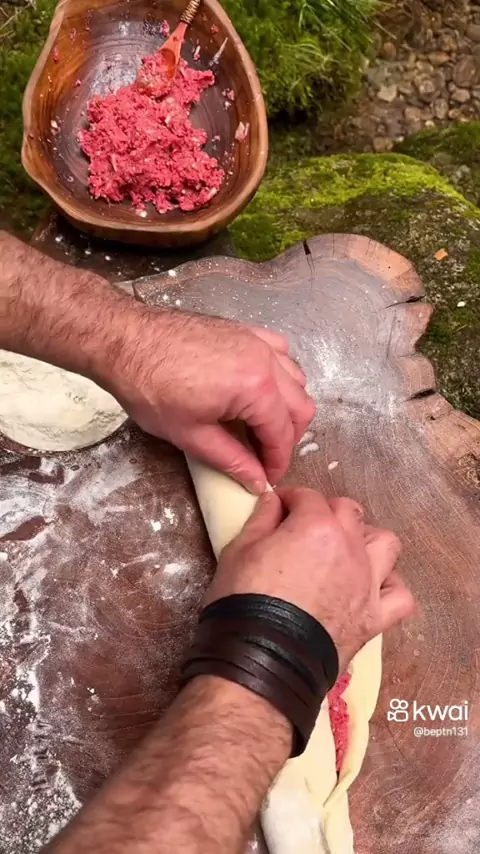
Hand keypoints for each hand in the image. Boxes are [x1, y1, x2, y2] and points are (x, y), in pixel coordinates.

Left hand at [106, 309, 313, 492]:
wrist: (125, 341)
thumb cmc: (150, 385)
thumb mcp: (191, 435)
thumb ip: (231, 460)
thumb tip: (256, 481)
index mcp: (256, 387)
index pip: (282, 433)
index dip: (278, 461)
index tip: (267, 477)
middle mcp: (265, 360)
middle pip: (300, 406)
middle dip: (287, 437)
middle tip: (266, 457)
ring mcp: (256, 341)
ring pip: (295, 379)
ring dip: (286, 406)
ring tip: (262, 426)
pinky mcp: (244, 330)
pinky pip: (279, 352)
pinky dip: (279, 374)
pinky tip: (260, 387)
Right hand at [205, 487, 413, 670]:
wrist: (261, 657)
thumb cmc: (244, 600)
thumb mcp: (239, 549)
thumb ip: (261, 518)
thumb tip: (273, 502)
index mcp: (316, 525)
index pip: (307, 496)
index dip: (290, 499)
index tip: (279, 509)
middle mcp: (350, 547)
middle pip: (348, 511)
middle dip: (326, 512)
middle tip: (305, 528)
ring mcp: (367, 583)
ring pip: (385, 543)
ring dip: (366, 541)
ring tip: (345, 552)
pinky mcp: (374, 618)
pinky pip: (401, 596)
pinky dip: (390, 588)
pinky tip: (372, 589)